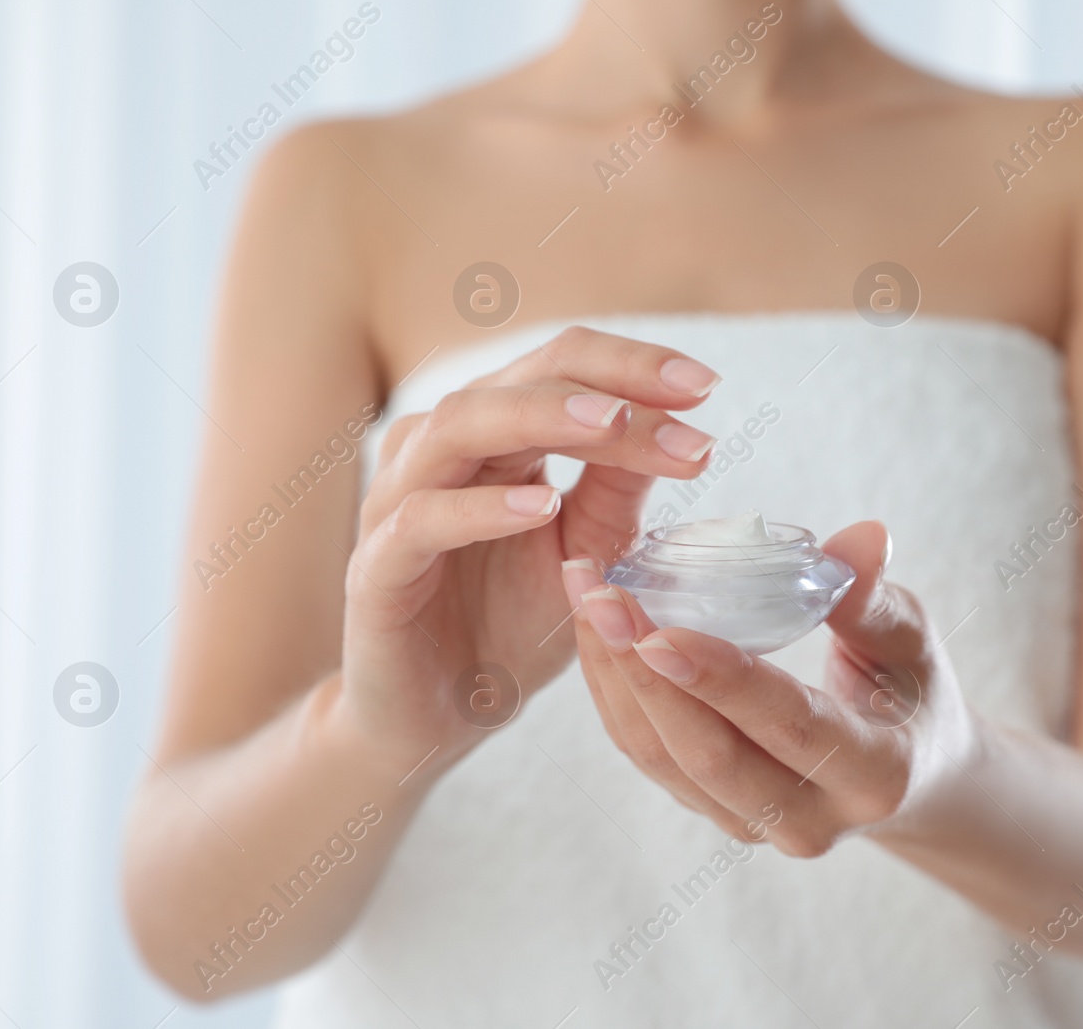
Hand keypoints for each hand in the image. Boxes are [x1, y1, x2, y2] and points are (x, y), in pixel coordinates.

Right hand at [334, 326, 722, 762]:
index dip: (632, 365)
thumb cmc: (508, 622)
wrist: (437, 716)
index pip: (561, 367)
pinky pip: (421, 520)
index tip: (707, 385)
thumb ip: (616, 490)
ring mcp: (398, 501)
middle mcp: (440, 449)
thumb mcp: (582, 552)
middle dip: (606, 384)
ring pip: (459, 426)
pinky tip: (541, 507)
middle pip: (517, 380)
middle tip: (684, 399)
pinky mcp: (375, 568)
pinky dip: (481, 508)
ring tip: (613, 423)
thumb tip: (681, 428)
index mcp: (493, 436)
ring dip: (543, 418)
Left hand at [561, 521, 974, 856]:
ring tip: (583, 594)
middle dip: (642, 673)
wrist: (908, 772)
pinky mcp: (714, 812)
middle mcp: (810, 819)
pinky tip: (593, 627)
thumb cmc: (911, 688)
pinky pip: (648, 756)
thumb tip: (861, 538)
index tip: (659, 630)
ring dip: (612, 676)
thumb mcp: (910, 641)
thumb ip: (874, 597)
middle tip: (597, 594)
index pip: (791, 725)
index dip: (723, 681)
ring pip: (662, 759)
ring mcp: (755, 826)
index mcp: (875, 774)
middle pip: (708, 754)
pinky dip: (613, 691)